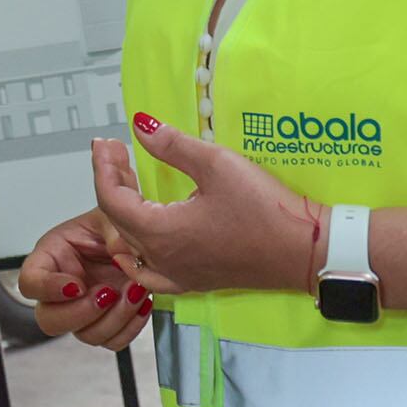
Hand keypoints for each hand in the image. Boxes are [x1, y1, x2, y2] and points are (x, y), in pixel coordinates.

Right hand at [15, 208, 150, 349]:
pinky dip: (130, 327)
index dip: (48, 289)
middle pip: (50, 320)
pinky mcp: (105, 323)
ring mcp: (83, 310)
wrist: (143, 244)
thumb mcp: (112, 218)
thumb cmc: (118, 227)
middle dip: (81, 312)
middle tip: (108, 293)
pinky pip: (111, 341)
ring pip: (85, 334)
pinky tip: (141, 303)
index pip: (30, 281)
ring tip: (135, 291)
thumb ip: (113, 231)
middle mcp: (62, 289)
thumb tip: (118, 251)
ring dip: (114, 318)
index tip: (76, 286)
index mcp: (53, 256)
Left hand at [93, 117, 318, 297]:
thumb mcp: (216, 165)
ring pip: (131, 245)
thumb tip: (140, 126)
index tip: (105, 142)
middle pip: (117, 220)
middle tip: (116, 153)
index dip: (103, 167)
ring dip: (122, 212)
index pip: (111, 199)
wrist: (304, 251)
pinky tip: (137, 244)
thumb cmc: (264, 209)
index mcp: (161, 232)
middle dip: (111, 182)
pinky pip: (150, 273)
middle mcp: (162, 260)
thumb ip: (172, 146)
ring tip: (128, 184)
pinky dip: (135, 254)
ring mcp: (178, 275)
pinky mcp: (195, 280)